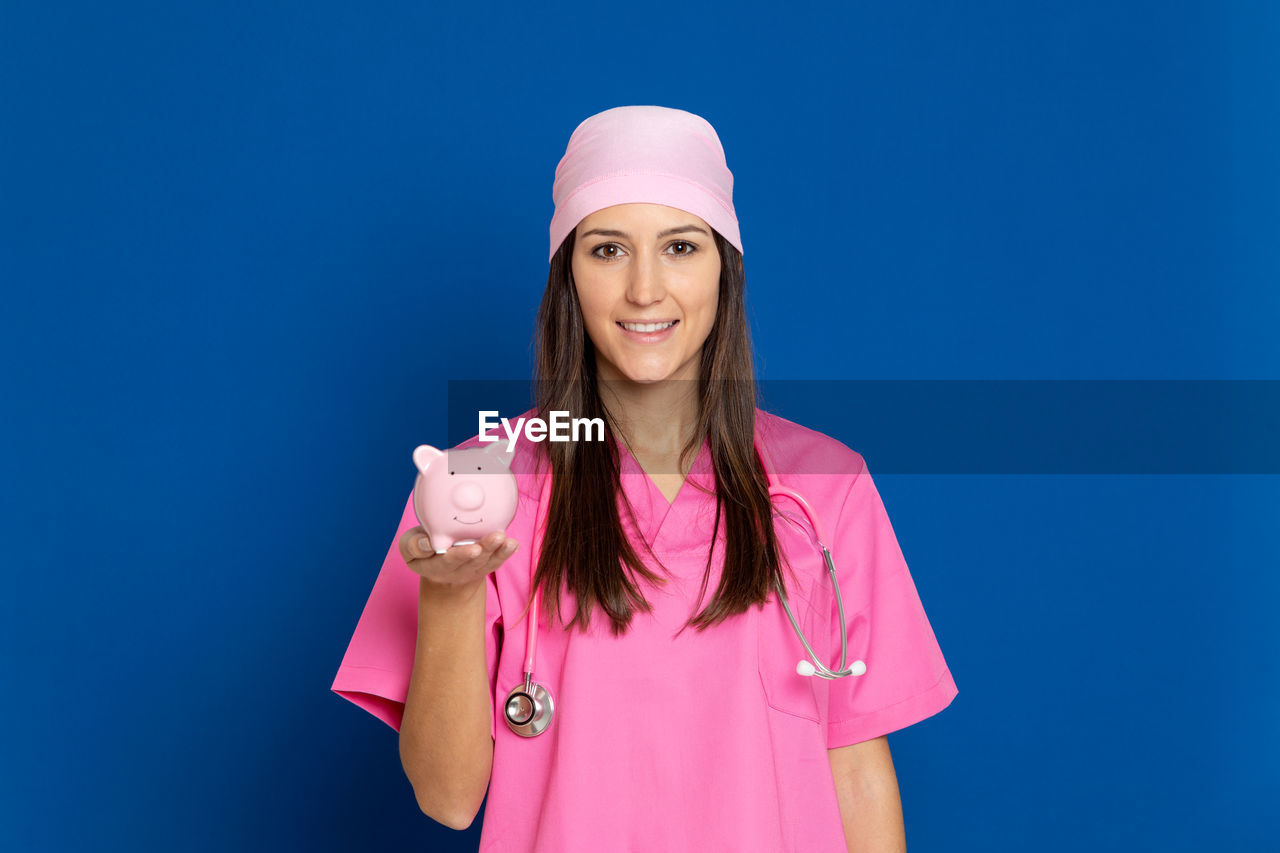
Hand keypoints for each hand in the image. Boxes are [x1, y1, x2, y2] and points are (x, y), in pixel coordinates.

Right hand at [397, 526, 518, 591]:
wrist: (439, 567)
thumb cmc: (422, 549)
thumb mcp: (409, 547)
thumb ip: (413, 546)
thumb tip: (427, 542)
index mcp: (434, 566)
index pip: (446, 561)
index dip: (458, 555)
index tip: (472, 549)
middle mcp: (455, 571)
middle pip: (470, 561)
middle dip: (481, 551)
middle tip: (491, 540)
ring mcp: (472, 569)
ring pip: (486, 561)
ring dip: (497, 550)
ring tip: (506, 540)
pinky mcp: (484, 566)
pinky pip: (496, 561)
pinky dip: (505, 553)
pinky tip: (513, 544)